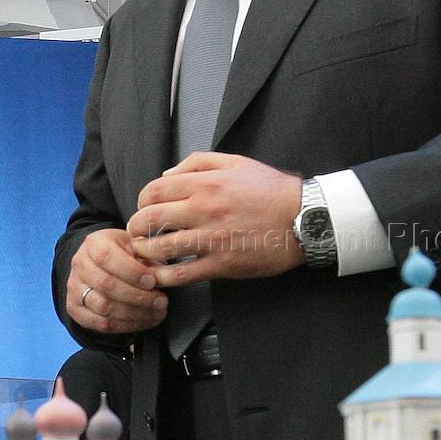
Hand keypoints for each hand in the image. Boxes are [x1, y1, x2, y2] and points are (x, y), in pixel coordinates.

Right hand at [67, 228, 168, 334]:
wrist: (99, 264)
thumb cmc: (124, 253)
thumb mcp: (135, 245)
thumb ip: (148, 257)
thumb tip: (166, 276)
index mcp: (94, 243)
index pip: (107, 257)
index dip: (132, 272)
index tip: (152, 281)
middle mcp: (79, 265)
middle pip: (107, 285)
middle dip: (138, 296)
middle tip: (161, 302)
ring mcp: (74, 288)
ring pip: (104, 307)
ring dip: (135, 314)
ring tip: (157, 313)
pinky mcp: (75, 309)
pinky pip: (100, 324)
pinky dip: (126, 326)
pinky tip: (144, 321)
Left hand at [126, 152, 303, 283]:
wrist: (304, 219)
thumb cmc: (272, 190)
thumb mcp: (236, 162)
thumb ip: (198, 162)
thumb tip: (167, 175)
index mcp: (205, 183)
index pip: (153, 191)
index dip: (141, 201)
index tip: (144, 209)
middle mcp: (204, 209)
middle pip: (149, 219)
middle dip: (136, 227)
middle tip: (137, 233)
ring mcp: (212, 239)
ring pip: (160, 248)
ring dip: (146, 252)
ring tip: (145, 254)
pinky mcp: (222, 264)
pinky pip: (182, 274)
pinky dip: (165, 276)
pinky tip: (161, 275)